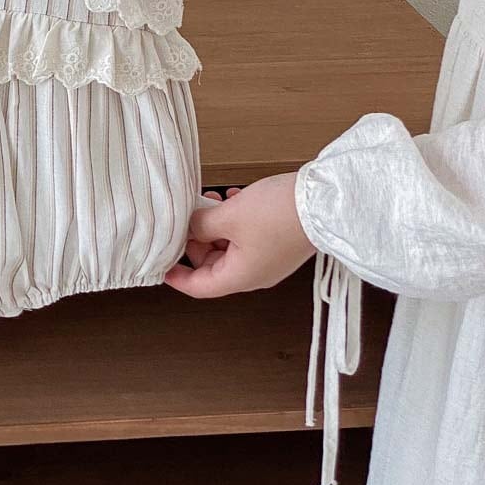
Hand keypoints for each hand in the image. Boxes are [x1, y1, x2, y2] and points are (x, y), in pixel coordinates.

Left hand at [164, 173, 316, 297]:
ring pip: (228, 245)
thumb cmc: (278, 214)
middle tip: (189, 213)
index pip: (200, 287)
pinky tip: (232, 197)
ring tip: (211, 199)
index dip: (177, 277)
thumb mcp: (228, 216)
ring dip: (215, 224)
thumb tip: (190, 227)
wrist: (324, 202)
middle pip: (212, 263)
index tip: (160, 264)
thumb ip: (201, 224)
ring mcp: (268, 258)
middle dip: (196, 238)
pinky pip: (245, 235)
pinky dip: (233, 218)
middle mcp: (255, 273)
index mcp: (241, 276)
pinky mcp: (278, 241)